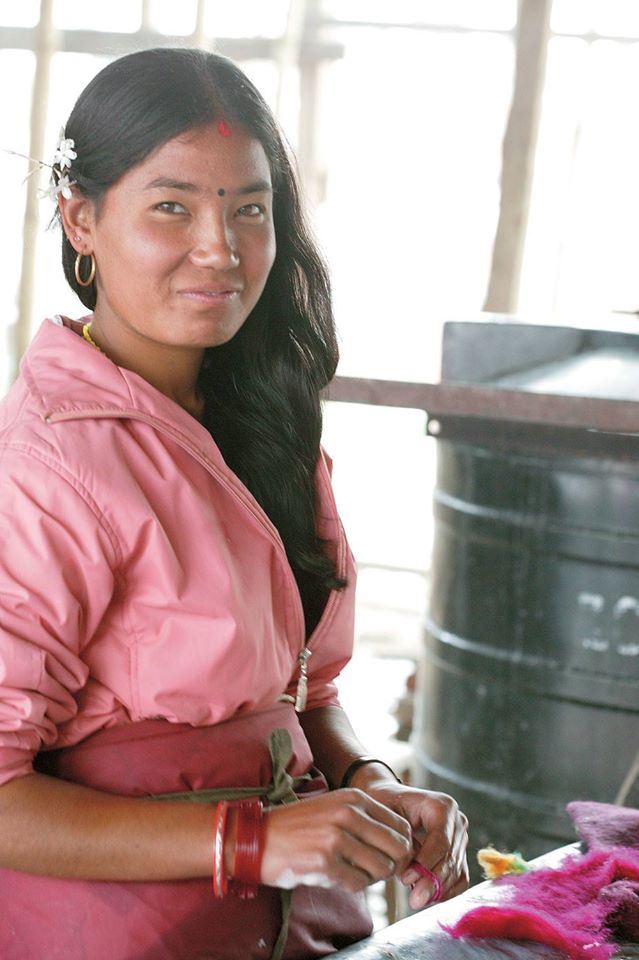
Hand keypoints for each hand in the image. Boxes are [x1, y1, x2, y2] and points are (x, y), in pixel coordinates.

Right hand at [259, 788, 412, 891]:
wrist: (256, 838)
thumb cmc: (298, 826)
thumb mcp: (333, 807)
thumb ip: (365, 818)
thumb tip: (400, 843)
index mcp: (353, 798)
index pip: (400, 825)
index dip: (403, 846)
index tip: (393, 856)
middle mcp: (348, 814)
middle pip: (397, 848)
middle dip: (393, 864)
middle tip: (378, 870)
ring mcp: (336, 838)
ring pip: (381, 868)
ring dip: (372, 877)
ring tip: (354, 872)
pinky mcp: (325, 862)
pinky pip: (358, 883)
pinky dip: (353, 885)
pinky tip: (337, 876)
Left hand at [357, 776, 468, 909]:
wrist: (391, 800)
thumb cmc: (385, 803)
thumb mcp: (386, 812)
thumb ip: (397, 839)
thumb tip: (409, 873)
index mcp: (442, 806)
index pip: (441, 841)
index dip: (425, 864)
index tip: (405, 879)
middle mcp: (457, 820)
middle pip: (450, 858)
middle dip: (431, 882)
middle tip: (413, 900)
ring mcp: (461, 837)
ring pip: (456, 870)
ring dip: (437, 889)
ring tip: (416, 900)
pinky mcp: (460, 853)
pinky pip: (461, 878)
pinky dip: (447, 890)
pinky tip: (429, 897)